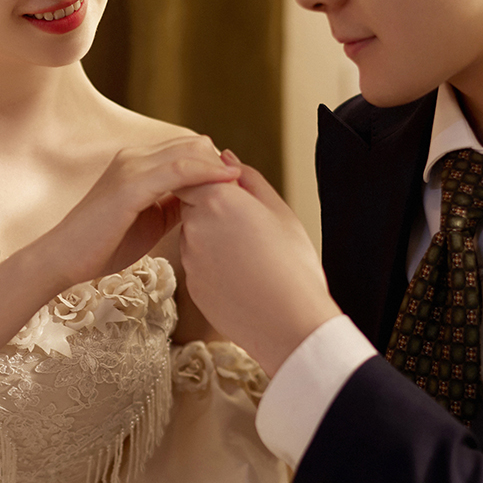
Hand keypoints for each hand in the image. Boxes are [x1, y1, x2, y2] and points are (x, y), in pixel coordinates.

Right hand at [34, 135, 239, 289]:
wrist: (64, 260)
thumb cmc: (103, 245)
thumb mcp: (149, 220)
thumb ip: (172, 204)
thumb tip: (202, 200)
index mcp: (136, 164)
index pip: (185, 149)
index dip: (213, 162)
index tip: (239, 181)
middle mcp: (134, 158)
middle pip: (191, 144)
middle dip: (220, 161)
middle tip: (245, 183)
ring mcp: (131, 168)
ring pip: (188, 151)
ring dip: (218, 164)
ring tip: (243, 180)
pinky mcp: (131, 186)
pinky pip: (179, 171)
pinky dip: (206, 173)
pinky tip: (227, 181)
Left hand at [177, 152, 341, 373]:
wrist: (289, 324)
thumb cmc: (293, 265)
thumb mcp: (281, 212)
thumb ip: (249, 179)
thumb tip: (227, 157)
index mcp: (218, 200)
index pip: (196, 175)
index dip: (215, 182)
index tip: (238, 196)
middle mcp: (195, 226)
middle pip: (193, 205)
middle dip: (215, 210)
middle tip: (251, 228)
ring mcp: (190, 258)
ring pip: (195, 236)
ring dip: (215, 239)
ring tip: (252, 256)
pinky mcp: (192, 285)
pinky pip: (199, 265)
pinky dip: (216, 266)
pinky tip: (245, 277)